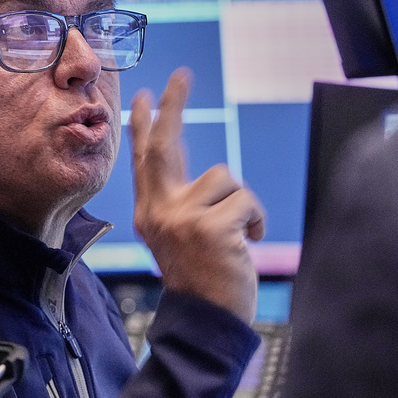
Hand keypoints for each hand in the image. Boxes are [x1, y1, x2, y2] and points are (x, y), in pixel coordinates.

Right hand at [129, 68, 263, 323]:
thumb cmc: (202, 280)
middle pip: (164, 145)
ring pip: (224, 177)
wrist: (206, 322)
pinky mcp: (209, 227)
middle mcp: (157, 211)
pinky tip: (246, 245)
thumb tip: (208, 174)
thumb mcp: (180, 239)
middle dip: (172, 105)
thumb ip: (183, 204)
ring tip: (237, 236)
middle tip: (180, 75)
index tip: (142, 95)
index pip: (144, 159)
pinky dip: (255, 221)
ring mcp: (180, 218)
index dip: (142, 125)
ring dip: (241, 204)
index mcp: (149, 213)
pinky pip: (246, 201)